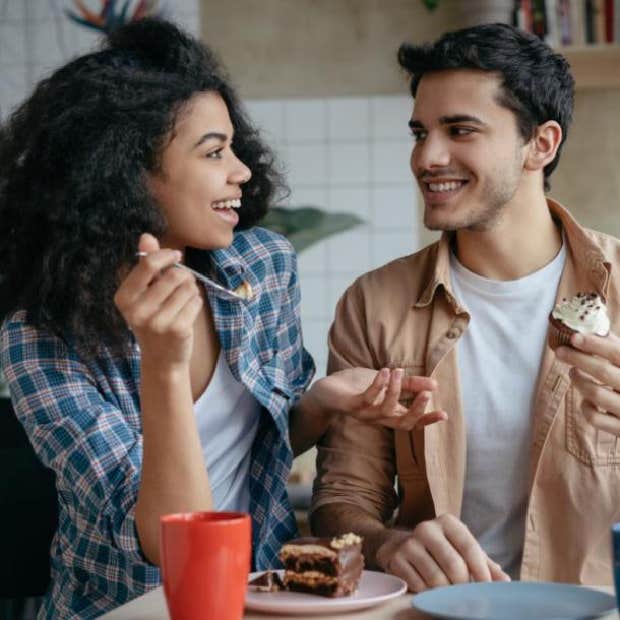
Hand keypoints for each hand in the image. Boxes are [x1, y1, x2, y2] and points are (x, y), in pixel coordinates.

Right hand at [114, 233, 202, 368]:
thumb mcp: (144, 293)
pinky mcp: (178, 329)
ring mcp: (157, 322)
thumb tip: (146, 237)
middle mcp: (137, 311)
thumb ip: (146, 265)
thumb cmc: (153, 319)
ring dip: (190, 290)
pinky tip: (187, 313)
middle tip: (181, 285)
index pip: (148, 265)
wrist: (161, 358)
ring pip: (188, 287)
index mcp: (124, 298)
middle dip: (183, 276)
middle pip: (174, 275)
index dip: (166, 256)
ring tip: (182, 301)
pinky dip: (196, 303)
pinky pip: (196, 301)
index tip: (175, 256)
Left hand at [309, 367, 446, 430]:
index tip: (445, 414)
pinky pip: (367, 399)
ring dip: (395, 390)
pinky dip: (378, 385)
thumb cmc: (357, 387)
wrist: (326, 391)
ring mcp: (364, 413)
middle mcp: (378, 418)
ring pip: (385, 410)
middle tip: (427, 393)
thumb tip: (435, 384)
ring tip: (398, 372)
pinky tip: (384, 372)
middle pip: (402, 423)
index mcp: (388, 414)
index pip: (412, 423)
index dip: (428, 420)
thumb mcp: (387, 382)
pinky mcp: (351, 405)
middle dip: (417, 409)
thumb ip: (410, 384)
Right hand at [375, 514, 509, 591]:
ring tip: (446, 590)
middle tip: (465, 593)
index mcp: (447, 522)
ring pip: (437, 580)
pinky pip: (419, 586)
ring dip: (445, 592)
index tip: (487, 588)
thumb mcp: (461, 549)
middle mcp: (426, 528)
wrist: (400, 545)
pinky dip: (427, 592)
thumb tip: (505, 581)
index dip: (481, 570)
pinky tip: (427, 587)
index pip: (469, 546)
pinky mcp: (396, 559)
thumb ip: (484, 564)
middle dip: (463, 585)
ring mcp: (409, 543)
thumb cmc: (440, 549)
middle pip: (454, 566)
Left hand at [555, 331, 619, 435]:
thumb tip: (594, 329)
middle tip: (560, 351)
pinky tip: (585, 400)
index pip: (618, 353)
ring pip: (595, 394)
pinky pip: (595, 418)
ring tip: (573, 372)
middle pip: (603, 371)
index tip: (574, 337)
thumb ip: (618, 349)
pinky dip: (585, 407)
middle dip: (578, 359)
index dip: (595, 344)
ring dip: (578, 381)